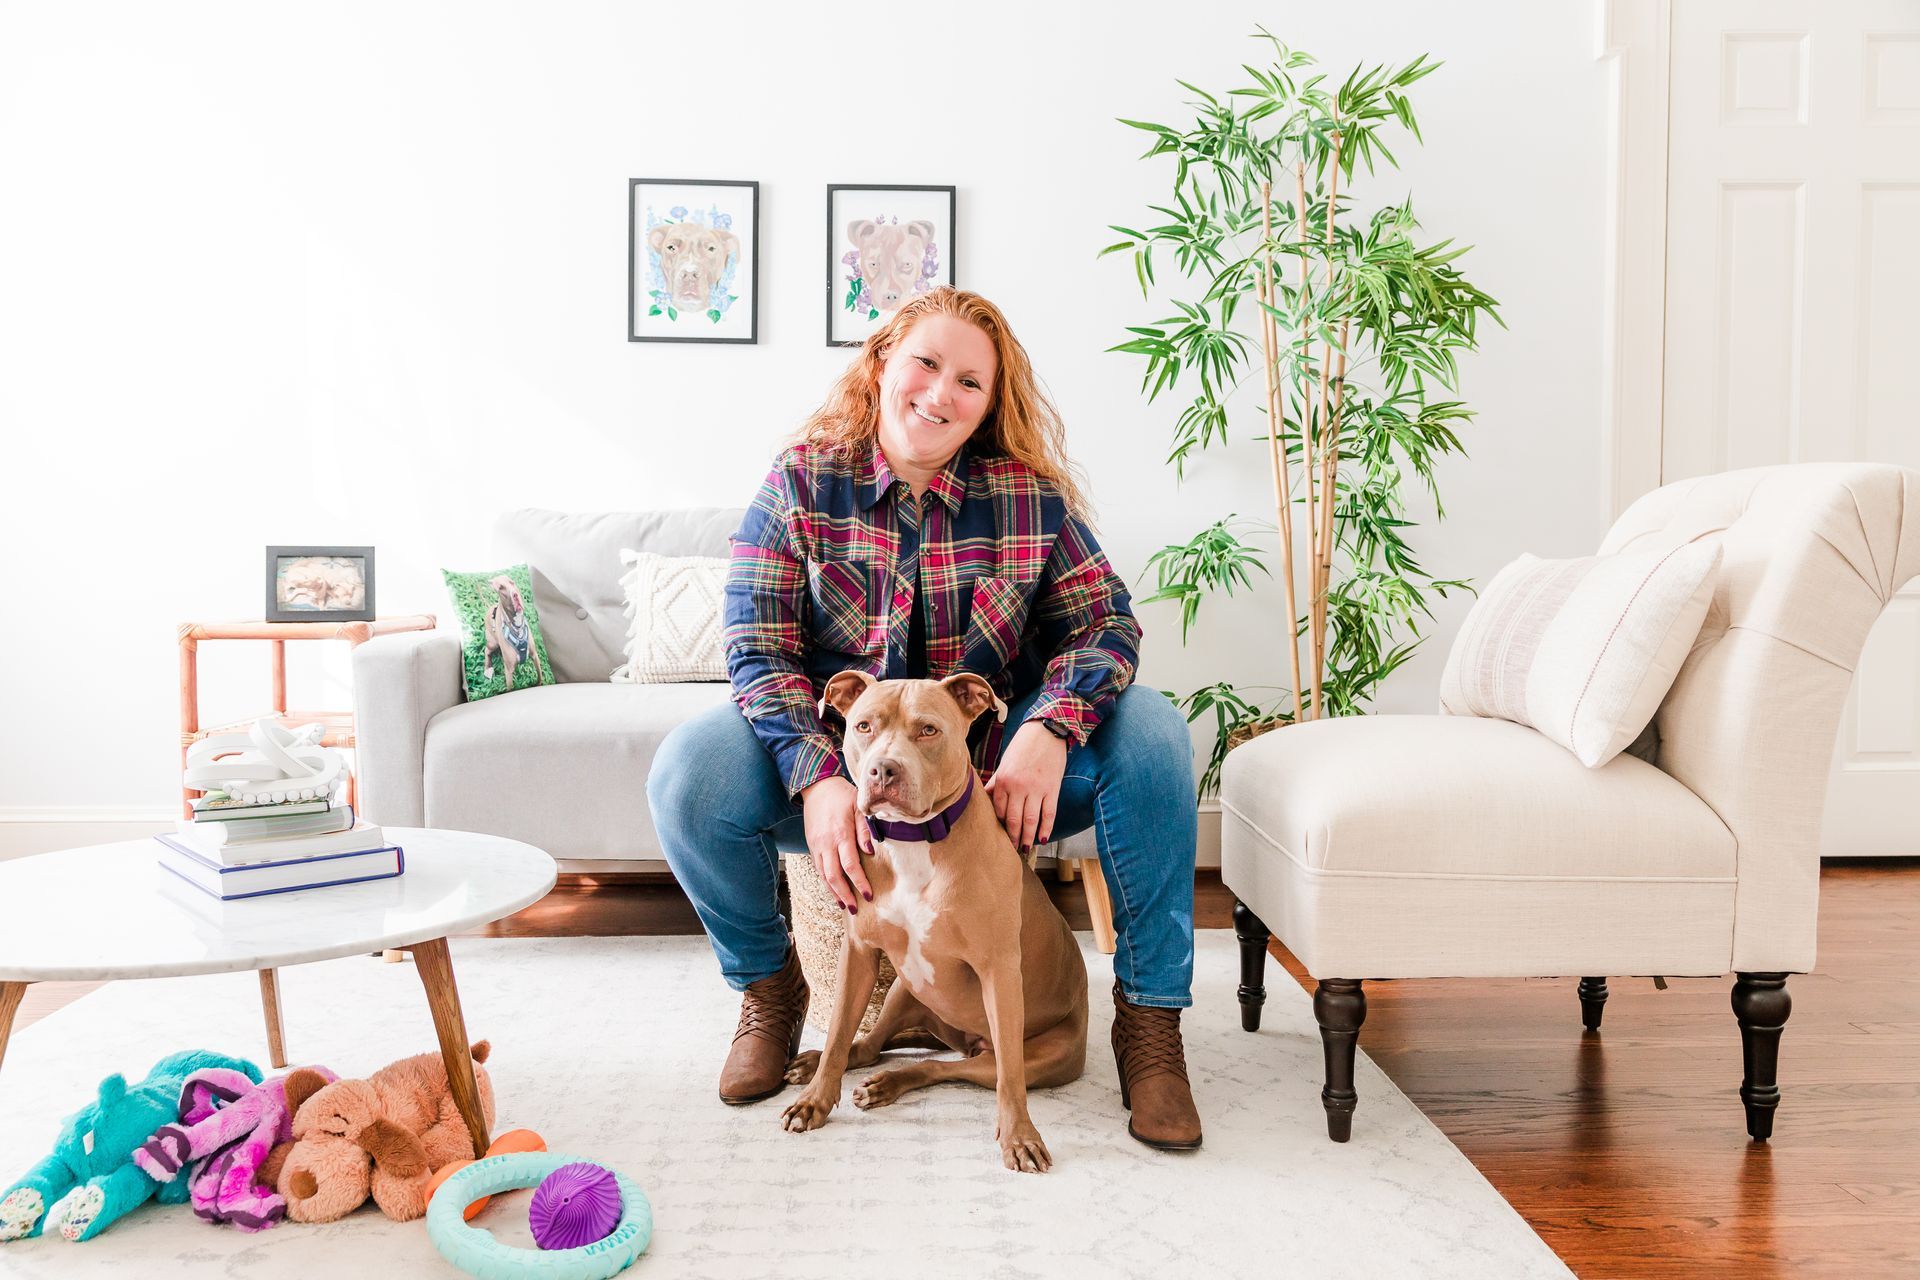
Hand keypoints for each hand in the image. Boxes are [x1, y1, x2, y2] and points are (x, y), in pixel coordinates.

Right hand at [800, 775, 871, 912]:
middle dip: (845, 895)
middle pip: (833, 876)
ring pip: (823, 875)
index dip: (859, 882)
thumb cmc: (842, 795)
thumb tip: (870, 851)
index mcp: (840, 833)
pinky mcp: (811, 845)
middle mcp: (826, 843)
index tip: (868, 895)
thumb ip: (865, 829)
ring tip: (844, 905)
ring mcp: (816, 845)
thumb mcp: (859, 806)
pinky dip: (826, 882)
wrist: (817, 786)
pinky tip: (834, 890)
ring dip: (833, 892)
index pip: (850, 865)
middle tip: (855, 908)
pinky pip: (818, 868)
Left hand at [984, 721, 1067, 854]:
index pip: (999, 810)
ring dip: (1027, 837)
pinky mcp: (1052, 788)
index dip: (999, 825)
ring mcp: (1036, 788)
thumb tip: (985, 798)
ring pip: (1030, 820)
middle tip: (1011, 848)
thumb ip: (996, 783)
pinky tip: (1042, 839)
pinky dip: (1046, 828)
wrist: (1046, 730)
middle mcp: (1018, 786)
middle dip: (1012, 836)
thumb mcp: (1005, 763)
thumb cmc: (1023, 746)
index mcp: (1003, 779)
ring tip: (1024, 848)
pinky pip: (1049, 814)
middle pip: (1013, 819)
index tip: (999, 834)